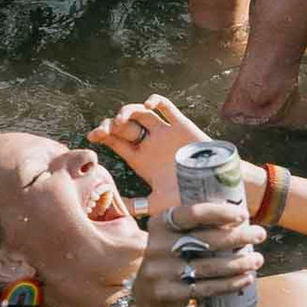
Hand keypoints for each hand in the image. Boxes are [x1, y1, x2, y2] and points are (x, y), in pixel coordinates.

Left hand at [86, 89, 218, 213]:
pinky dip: (156, 100)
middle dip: (110, 124)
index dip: (102, 135)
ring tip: (120, 121)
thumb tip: (115, 205)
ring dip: (127, 111)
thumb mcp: (157, 206)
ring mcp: (165, 133)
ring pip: (141, 113)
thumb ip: (136, 206)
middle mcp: (150, 144)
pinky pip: (166, 107)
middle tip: (104, 131)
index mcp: (140, 160)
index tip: (93, 137)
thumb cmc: (187, 200)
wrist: (214, 191)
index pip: (115, 141)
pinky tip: (148, 105)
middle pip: (124, 126)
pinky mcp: (181, 125)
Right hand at [127, 192, 259, 306]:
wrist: (144, 297)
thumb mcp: (170, 237)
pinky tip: (246, 278)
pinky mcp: (169, 293)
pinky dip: (230, 284)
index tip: (243, 215)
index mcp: (160, 224)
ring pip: (210, 266)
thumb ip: (193, 226)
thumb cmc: (170, 259)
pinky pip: (207, 288)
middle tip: (260, 234)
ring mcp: (162, 271)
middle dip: (239, 236)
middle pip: (207, 240)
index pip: (193, 213)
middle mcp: (158, 246)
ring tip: (258, 259)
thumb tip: (238, 216)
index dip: (220, 213)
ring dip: (240, 263)